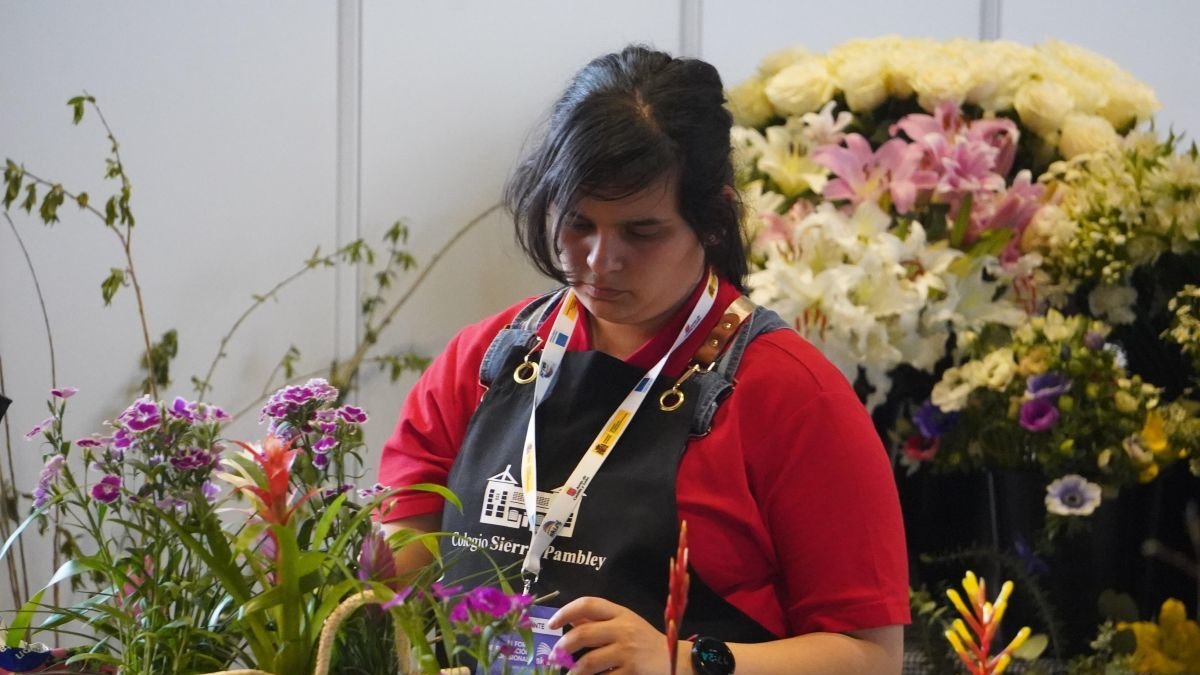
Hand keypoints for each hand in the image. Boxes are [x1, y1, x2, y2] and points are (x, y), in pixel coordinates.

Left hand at [547, 596, 678, 674]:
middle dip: (564, 646)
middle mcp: (623, 629)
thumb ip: (599, 620)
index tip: (552, 624)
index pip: (588, 604)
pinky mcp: (631, 672)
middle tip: (555, 655)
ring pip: (589, 662)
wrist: (675, 659)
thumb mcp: (625, 623)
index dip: (566, 611)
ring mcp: (627, 651)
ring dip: (573, 671)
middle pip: (584, 634)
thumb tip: (569, 619)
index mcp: (620, 613)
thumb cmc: (644, 640)